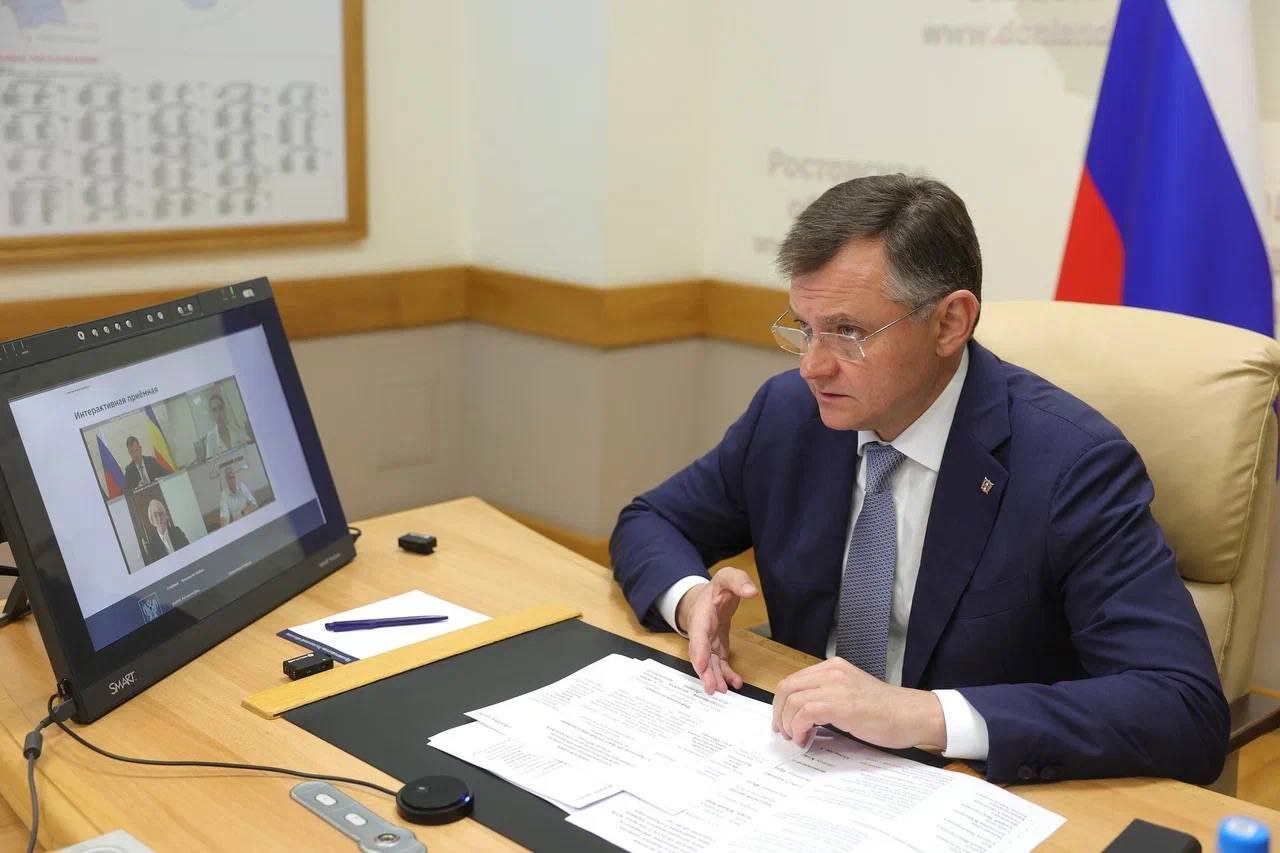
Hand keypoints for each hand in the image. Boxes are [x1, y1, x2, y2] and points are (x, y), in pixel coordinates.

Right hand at [678, 568, 757, 694]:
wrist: (711, 597)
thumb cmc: (718, 588)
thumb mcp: (728, 577)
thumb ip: (738, 581)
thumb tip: (751, 591)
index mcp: (702, 615)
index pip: (698, 634)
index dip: (698, 650)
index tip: (701, 665)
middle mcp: (702, 632)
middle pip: (700, 655)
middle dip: (705, 672)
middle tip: (712, 688)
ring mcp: (708, 643)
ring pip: (709, 664)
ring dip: (715, 678)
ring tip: (723, 691)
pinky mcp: (716, 649)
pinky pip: (719, 664)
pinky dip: (726, 675)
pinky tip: (735, 683)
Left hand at [772, 657, 945, 749]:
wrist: (912, 715)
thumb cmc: (886, 711)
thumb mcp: (851, 693)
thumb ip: (828, 695)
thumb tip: (802, 714)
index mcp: (833, 667)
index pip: (794, 680)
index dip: (782, 703)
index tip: (783, 721)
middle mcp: (831, 671)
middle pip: (787, 688)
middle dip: (779, 712)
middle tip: (783, 732)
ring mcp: (835, 686)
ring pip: (792, 700)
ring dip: (787, 723)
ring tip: (795, 738)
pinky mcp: (840, 704)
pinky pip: (804, 713)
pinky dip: (798, 728)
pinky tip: (805, 739)